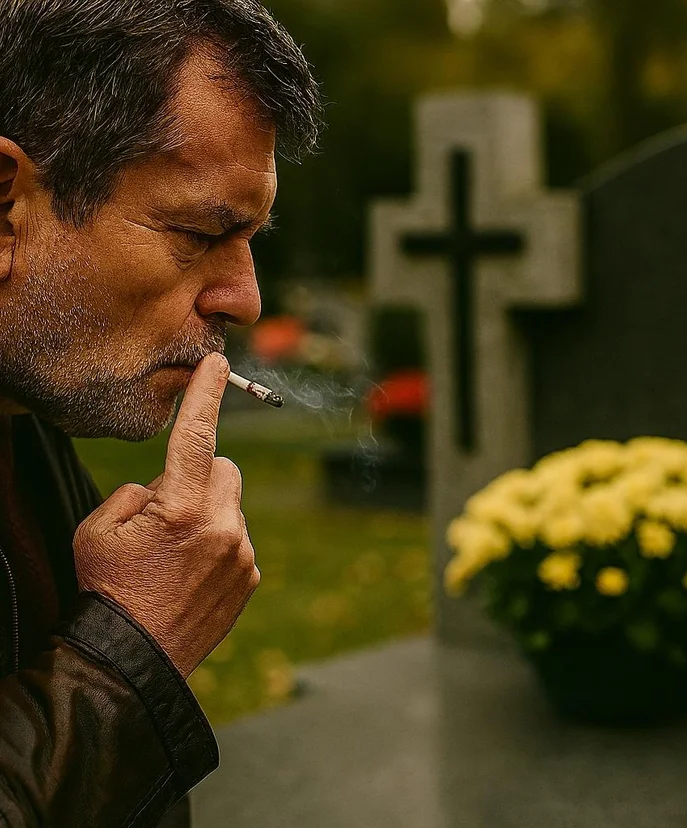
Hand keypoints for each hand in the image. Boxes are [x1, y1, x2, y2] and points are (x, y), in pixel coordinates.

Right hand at [73, 352, 259, 678]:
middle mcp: (221, 525)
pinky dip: (219, 543)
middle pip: (223, 468)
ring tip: (175, 553)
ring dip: (209, 513)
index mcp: (180, 507)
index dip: (206, 394)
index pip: (196, 435)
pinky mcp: (250, 575)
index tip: (219, 364)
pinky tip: (190, 573)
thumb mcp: (98, 529)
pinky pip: (238, 538)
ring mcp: (241, 552)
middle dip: (199, 476)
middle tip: (167, 510)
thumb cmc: (107, 589)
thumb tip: (163, 485)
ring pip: (231, 505)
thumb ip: (135, 491)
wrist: (132, 660)